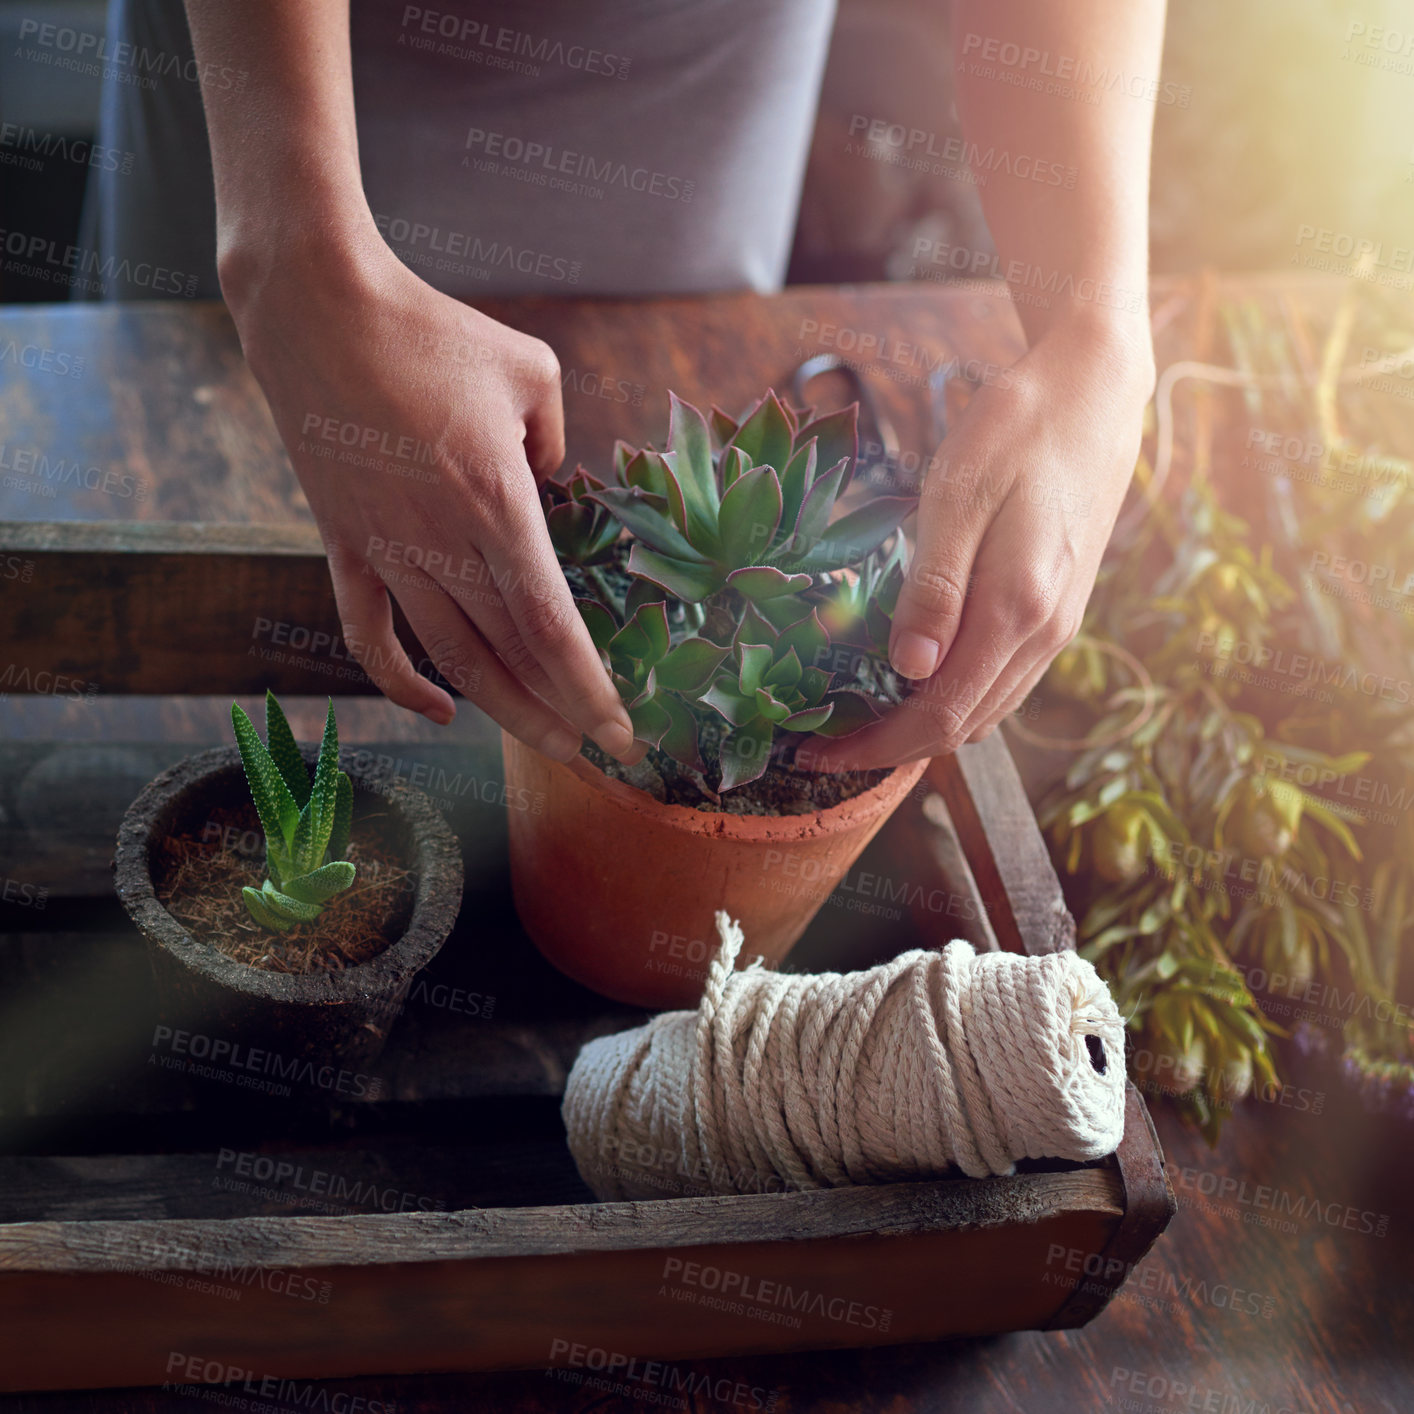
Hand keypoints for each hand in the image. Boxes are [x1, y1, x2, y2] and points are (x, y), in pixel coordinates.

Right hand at [222, 226, 637, 764]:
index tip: (622, 732)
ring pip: (448, 657)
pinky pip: (367, 632)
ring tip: (548, 744)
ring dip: (501, 709)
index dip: (589, 688)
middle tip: (601, 752)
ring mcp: (385, 548)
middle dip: (559, 712)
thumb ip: (557, 444)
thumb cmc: (434, 331)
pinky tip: (441, 711)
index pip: (550, 624)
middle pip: (507, 655)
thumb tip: (549, 488)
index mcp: (496, 502)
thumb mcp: (532, 373)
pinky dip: (401, 682)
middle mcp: (440, 541)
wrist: (318, 308)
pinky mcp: (343, 544)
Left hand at [808, 318, 1154, 769]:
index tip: (813, 754)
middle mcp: (1046, 634)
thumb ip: (935, 588)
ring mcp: (1058, 627)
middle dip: (889, 747)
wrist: (1097, 392)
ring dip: (921, 728)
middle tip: (820, 742)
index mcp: (1018, 610)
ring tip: (855, 719)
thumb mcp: (959, 496)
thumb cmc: (1018, 430)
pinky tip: (912, 679)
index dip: (875, 747)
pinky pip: (1001, 681)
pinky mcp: (1059, 611)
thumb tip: (908, 671)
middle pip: (961, 727)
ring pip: (985, 712)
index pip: (939, 715)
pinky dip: (953, 699)